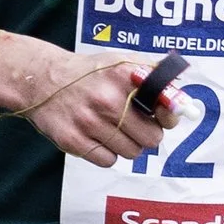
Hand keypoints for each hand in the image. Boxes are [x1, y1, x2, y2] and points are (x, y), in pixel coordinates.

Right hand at [0, 47, 179, 167]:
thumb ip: (154, 75)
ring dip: (127, 145)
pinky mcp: (73, 140)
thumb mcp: (121, 62)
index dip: (168, 116)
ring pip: (132, 153)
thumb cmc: (89, 73)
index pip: (166, 106)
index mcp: (125, 75)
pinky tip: (97, 137)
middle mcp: (107, 98)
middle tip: (134, 125)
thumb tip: (182, 99)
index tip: (162, 116)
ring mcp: (89, 121)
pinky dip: (107, 154)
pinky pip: (108, 161)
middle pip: (152, 138)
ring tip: (113, 129)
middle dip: (147, 134)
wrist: (40, 79)